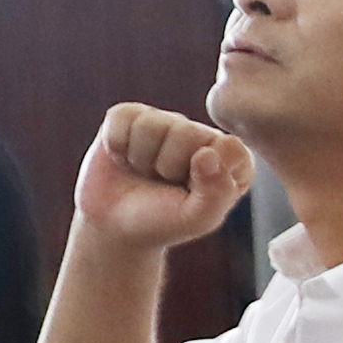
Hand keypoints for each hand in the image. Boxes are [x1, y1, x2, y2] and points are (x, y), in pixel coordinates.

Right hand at [74, 105, 253, 249]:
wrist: (112, 226)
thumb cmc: (162, 222)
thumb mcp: (197, 219)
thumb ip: (217, 193)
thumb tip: (207, 154)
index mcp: (230, 158)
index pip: (230, 147)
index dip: (206, 173)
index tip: (192, 191)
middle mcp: (200, 134)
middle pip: (186, 132)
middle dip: (167, 166)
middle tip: (162, 182)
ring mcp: (166, 121)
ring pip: (150, 125)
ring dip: (141, 158)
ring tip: (144, 172)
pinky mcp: (131, 116)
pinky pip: (122, 118)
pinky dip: (117, 145)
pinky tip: (124, 158)